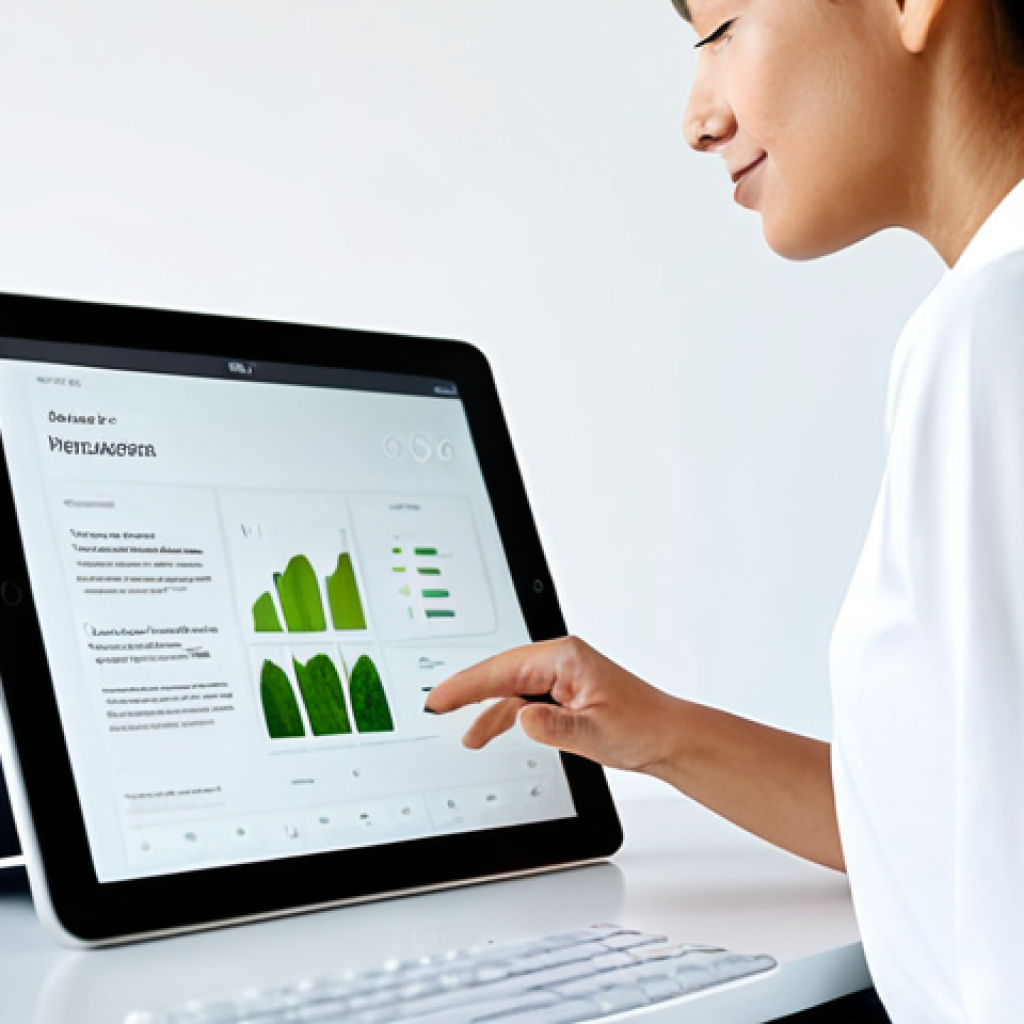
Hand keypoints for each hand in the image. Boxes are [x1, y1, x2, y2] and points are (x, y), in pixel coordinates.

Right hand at [424, 636, 682, 774]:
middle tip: (434, 704)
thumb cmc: (642, 726)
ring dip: (485, 708)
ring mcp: (560, 675)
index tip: (440, 697)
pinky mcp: (562, 692)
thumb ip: (553, 726)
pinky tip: (486, 731)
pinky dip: (504, 715)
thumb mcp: (595, 732)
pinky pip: (522, 698)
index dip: (467, 684)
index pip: (504, 668)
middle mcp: (560, 660)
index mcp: (565, 657)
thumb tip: (519, 717)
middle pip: (500, 672)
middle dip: (467, 689)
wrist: (668, 736)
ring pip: (509, 687)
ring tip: (462, 732)